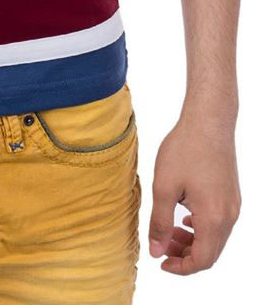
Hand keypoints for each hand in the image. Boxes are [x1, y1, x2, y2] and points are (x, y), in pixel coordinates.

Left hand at [149, 111, 240, 274]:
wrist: (208, 121)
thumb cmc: (185, 149)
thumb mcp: (164, 186)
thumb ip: (159, 222)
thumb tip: (155, 252)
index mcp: (213, 218)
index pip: (202, 260)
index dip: (181, 268)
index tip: (160, 262)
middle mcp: (229, 216)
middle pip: (210, 252)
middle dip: (185, 256)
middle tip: (161, 246)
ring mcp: (233, 205)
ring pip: (215, 238)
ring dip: (192, 242)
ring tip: (169, 232)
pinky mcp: (231, 195)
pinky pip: (219, 223)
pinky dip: (201, 228)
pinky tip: (183, 218)